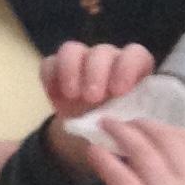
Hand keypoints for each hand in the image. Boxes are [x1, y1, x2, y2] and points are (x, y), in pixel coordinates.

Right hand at [41, 40, 156, 122]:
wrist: (90, 135)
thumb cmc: (119, 128)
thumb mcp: (131, 127)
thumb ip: (132, 121)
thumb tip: (129, 124)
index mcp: (134, 71)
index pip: (135, 54)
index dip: (127, 68)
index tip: (119, 91)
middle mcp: (108, 60)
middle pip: (101, 51)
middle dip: (95, 72)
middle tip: (92, 98)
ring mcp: (80, 62)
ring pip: (72, 49)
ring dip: (70, 69)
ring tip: (72, 95)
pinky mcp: (56, 69)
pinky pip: (49, 62)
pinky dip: (50, 78)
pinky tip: (54, 96)